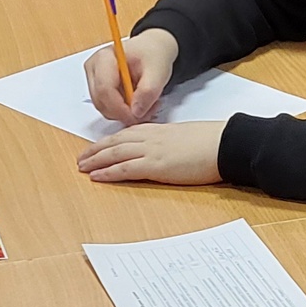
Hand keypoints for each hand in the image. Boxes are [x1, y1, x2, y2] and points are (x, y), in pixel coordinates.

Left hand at [76, 120, 224, 184]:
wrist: (224, 144)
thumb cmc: (212, 142)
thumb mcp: (186, 138)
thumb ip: (170, 143)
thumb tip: (166, 152)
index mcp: (159, 130)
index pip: (127, 134)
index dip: (109, 141)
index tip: (98, 147)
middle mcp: (151, 138)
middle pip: (115, 142)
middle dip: (96, 150)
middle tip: (81, 158)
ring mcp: (152, 151)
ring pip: (115, 153)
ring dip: (96, 160)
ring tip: (82, 167)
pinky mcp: (156, 165)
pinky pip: (125, 168)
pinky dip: (108, 172)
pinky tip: (96, 176)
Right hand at [85, 27, 178, 124]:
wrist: (152, 50)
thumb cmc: (152, 54)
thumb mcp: (158, 72)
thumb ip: (148, 92)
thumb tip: (136, 112)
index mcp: (105, 58)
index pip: (105, 90)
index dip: (120, 108)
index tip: (138, 116)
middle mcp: (94, 68)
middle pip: (101, 102)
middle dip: (124, 113)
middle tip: (147, 111)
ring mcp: (94, 79)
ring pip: (104, 108)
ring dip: (124, 113)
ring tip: (145, 104)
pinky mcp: (98, 88)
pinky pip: (107, 108)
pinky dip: (123, 111)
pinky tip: (137, 103)